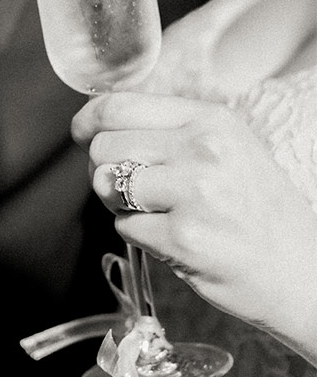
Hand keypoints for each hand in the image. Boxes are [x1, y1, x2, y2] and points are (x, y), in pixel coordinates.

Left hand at [74, 92, 316, 362]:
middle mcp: (203, 150)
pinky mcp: (184, 237)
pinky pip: (124, 227)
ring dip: (120, 204)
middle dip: (105, 170)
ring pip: (106, 186)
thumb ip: (168, 131)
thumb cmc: (256, 210)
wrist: (303, 270)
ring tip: (159, 212)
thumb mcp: (226, 149)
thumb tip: (98, 125)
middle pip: (104, 147)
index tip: (82, 134)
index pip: (119, 106)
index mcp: (210, 121)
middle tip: (136, 189)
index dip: (88, 121)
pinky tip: (174, 238)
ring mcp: (194, 193)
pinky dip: (139, 235)